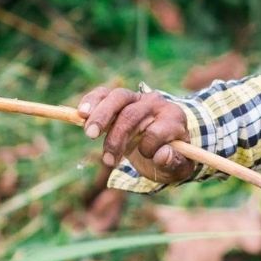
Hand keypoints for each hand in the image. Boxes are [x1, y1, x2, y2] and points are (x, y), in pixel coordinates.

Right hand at [77, 86, 195, 184]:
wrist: (164, 142)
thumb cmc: (171, 156)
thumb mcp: (178, 166)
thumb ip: (174, 162)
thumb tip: (162, 155)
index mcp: (173, 118)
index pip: (156, 130)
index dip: (147, 147)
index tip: (144, 158)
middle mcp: (155, 103)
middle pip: (132, 113)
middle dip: (116, 136)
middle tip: (106, 159)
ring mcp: (135, 98)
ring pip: (116, 98)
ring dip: (100, 117)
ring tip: (90, 134)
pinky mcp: (119, 99)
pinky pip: (103, 94)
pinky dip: (91, 102)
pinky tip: (81, 114)